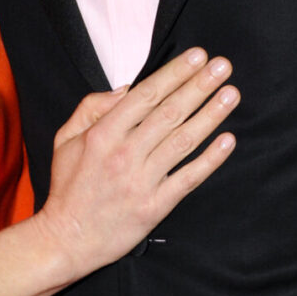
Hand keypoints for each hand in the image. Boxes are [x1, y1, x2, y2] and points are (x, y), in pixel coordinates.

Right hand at [39, 47, 238, 272]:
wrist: (66, 240)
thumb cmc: (68, 187)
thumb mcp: (65, 139)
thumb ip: (92, 107)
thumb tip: (126, 88)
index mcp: (102, 134)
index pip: (147, 95)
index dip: (175, 73)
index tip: (198, 56)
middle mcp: (124, 154)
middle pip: (170, 112)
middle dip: (199, 85)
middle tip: (223, 66)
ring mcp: (141, 181)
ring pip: (184, 141)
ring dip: (211, 115)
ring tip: (231, 94)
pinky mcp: (155, 206)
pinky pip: (188, 178)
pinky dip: (210, 159)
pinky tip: (228, 140)